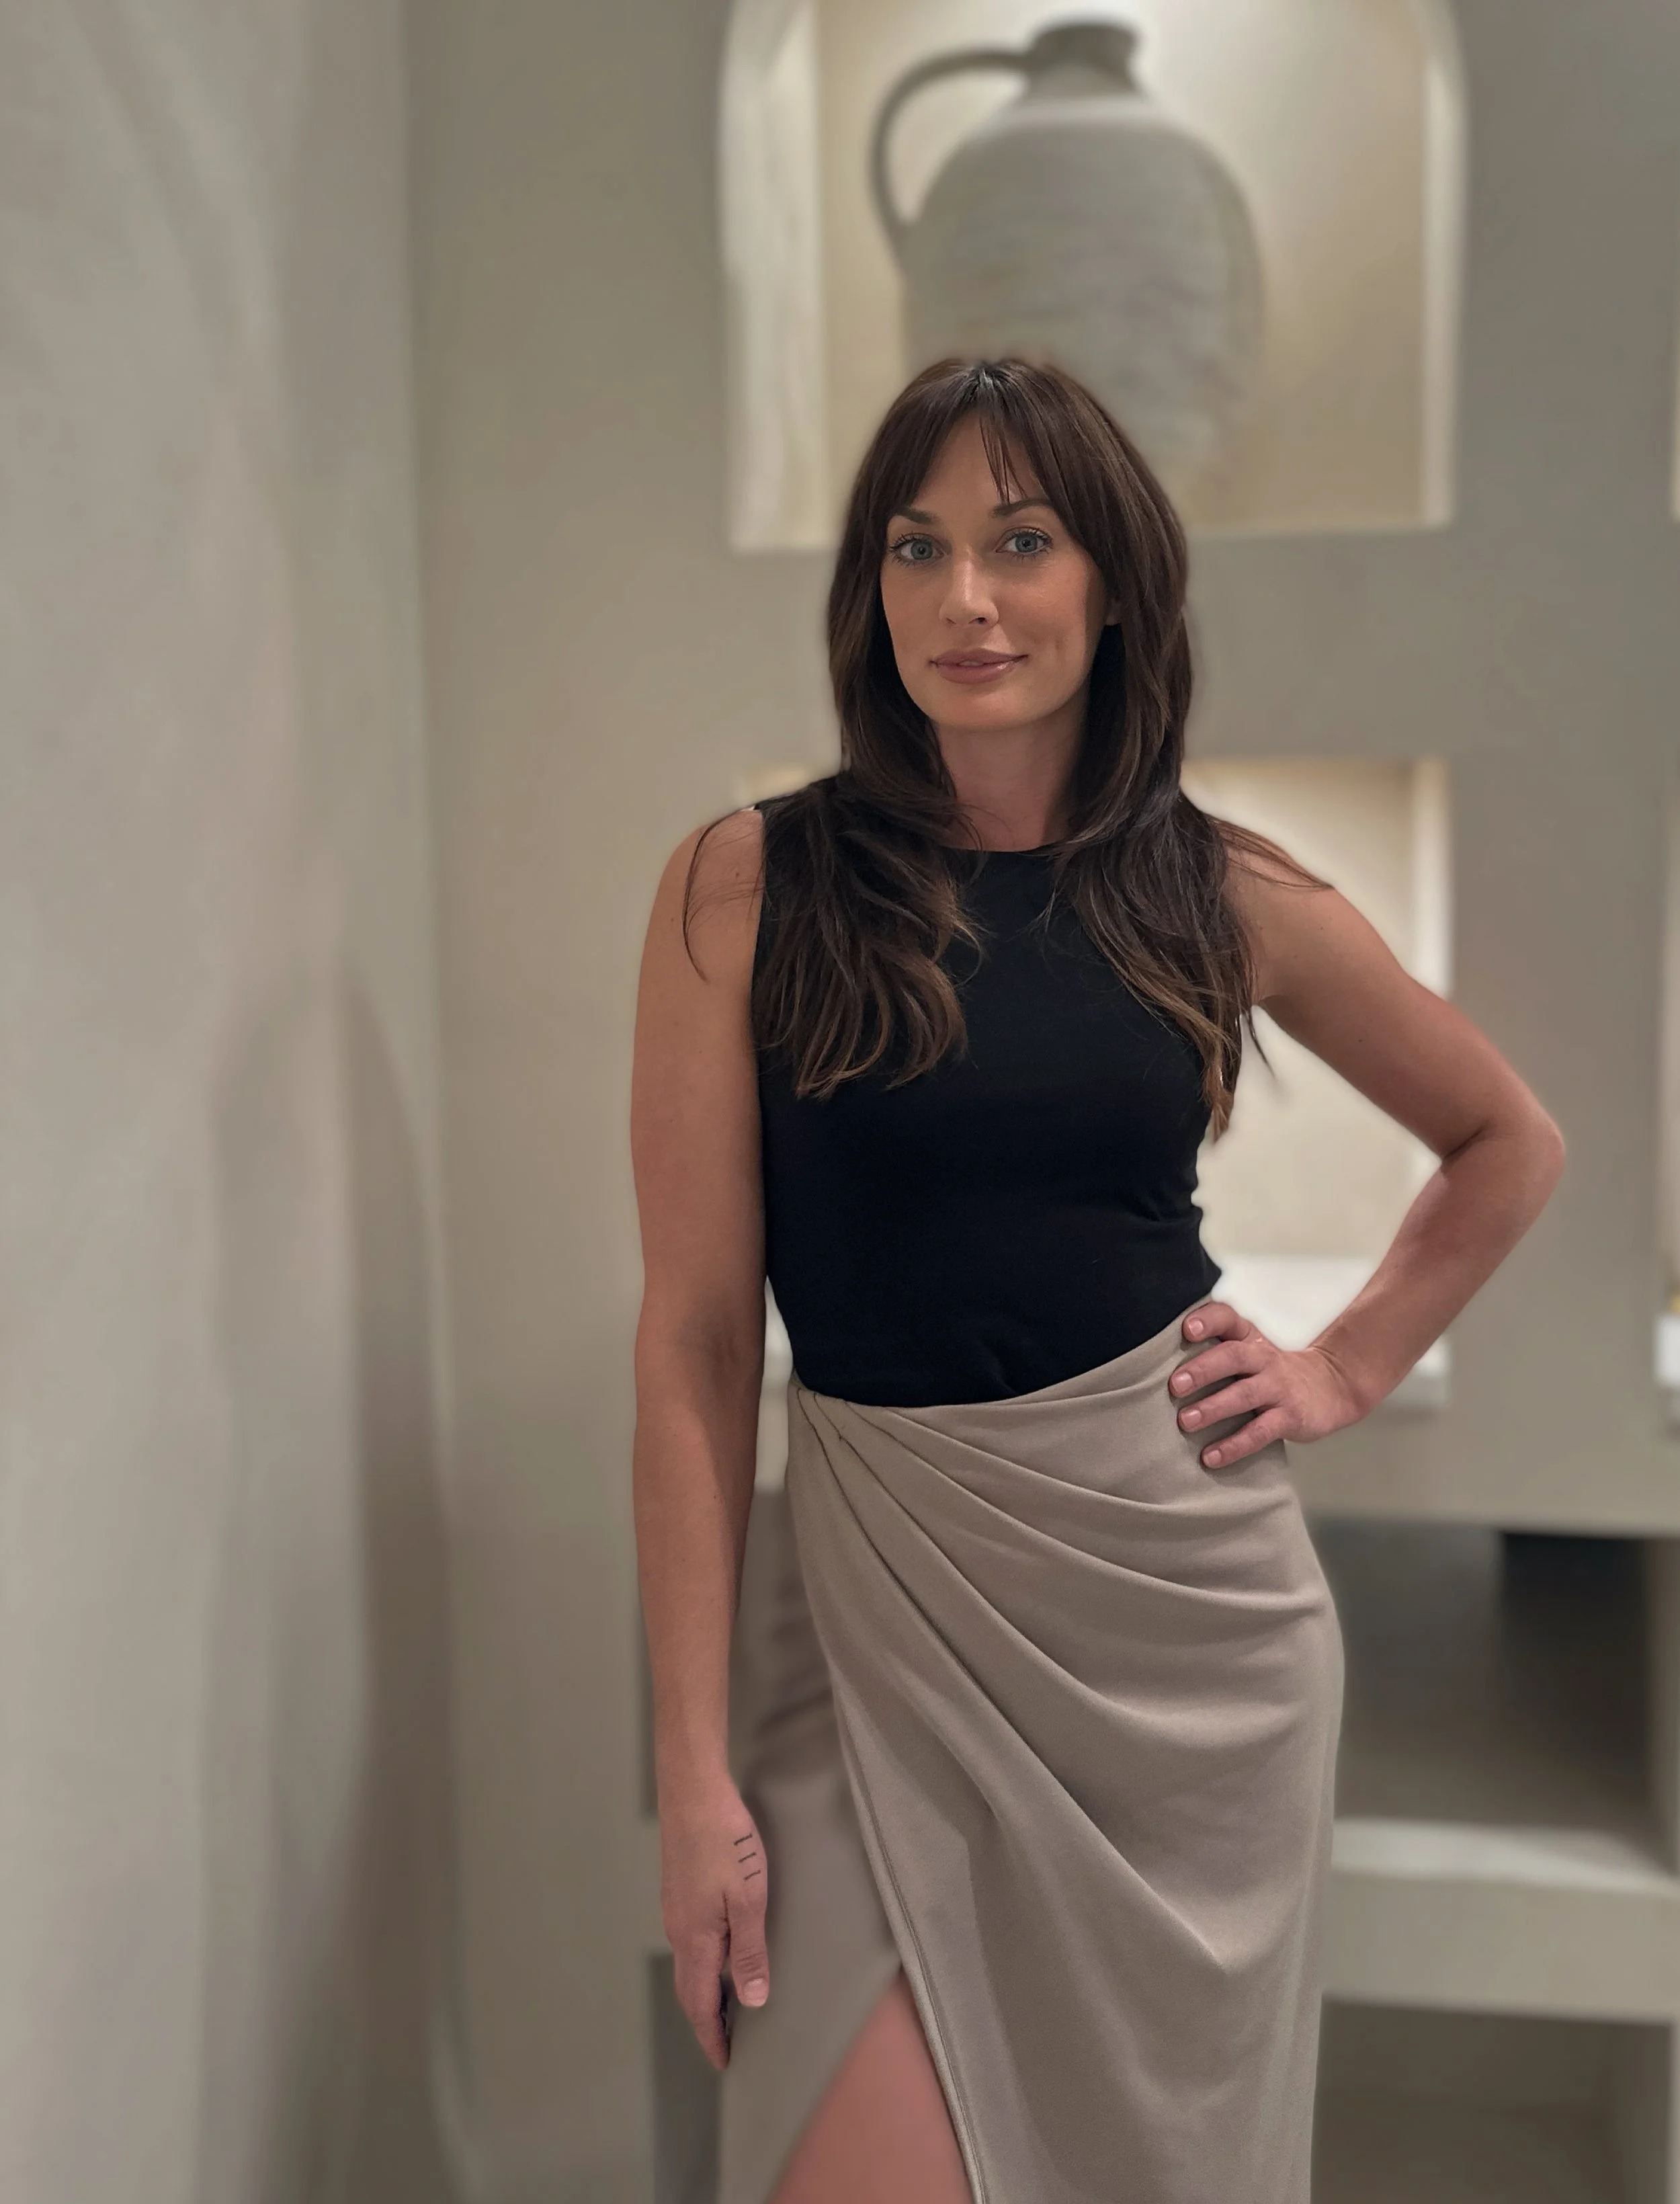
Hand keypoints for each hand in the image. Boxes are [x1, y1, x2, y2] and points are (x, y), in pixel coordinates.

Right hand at [658, 1775, 771, 2070]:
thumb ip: (749, 1951)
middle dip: (707, 2021)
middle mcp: (678, 1930)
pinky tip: (721, 1957)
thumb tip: (752, 2002)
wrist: (692, 1792)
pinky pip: (688, 1943)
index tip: (724, 2062)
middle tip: (727, 2044)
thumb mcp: (749, 1898)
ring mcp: (675, 1909)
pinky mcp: (678, 1891)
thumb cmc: (725, 1841)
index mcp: (696, 1939)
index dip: (712, 2036)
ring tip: (729, 2008)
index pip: (700, 2004)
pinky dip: (702, 1965)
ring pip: (688, 1965)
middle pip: (689, 1990)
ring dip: (704, 1993)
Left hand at [1167, 1300, 1364, 1469]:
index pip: (1228, 1319)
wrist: (1331, 1386)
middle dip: (1203, 1370)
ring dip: (1214, 1408)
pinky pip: (1260, 1432)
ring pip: (1245, 1395)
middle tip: (1175, 1385)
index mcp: (1250, 1339)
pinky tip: (1211, 1457)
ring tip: (1186, 1421)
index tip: (1187, 1329)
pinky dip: (1234, 1445)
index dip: (1208, 1321)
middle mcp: (1264, 1359)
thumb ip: (1215, 1350)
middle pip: (1233, 1357)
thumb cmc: (1273, 1370)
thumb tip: (1156, 1362)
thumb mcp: (1251, 1350)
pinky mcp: (1290, 1417)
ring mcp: (1279, 1388)